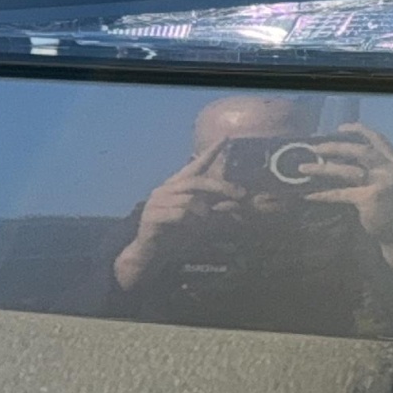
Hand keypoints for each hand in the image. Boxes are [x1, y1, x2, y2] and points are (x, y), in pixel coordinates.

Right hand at [113, 141, 244, 290]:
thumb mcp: (200, 221)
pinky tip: (190, 226)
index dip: (211, 151)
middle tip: (241, 195)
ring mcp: (157, 201)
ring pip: (189, 199)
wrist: (151, 254)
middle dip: (222, 187)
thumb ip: (216, 211)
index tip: (226, 137)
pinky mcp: (152, 216)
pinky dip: (189, 220)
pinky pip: (178, 214)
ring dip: (204, 211)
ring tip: (206, 222)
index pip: (196, 165)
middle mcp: (166, 189)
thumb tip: (237, 204)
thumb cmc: (176, 235)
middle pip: (197, 181)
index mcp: (178, 185)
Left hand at [298, 124, 392, 270]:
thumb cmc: (389, 204)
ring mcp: (381, 183)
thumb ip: (372, 167)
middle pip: (360, 151)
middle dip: (335, 147)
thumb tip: (339, 156)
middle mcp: (390, 169)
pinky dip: (323, 194)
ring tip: (303, 168)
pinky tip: (309, 195)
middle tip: (315, 148)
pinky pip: (341, 194)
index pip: (378, 138)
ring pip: (347, 170)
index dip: (360, 130)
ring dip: (323, 169)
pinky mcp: (370, 199)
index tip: (341, 128)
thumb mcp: (388, 180)